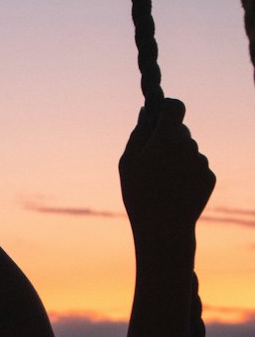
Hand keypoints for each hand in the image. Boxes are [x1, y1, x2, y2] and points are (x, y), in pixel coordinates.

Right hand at [119, 98, 214, 245]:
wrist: (164, 229)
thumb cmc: (139, 195)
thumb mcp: (127, 164)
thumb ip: (137, 134)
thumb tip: (145, 112)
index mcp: (167, 139)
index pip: (176, 107)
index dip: (168, 109)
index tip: (160, 117)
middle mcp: (189, 147)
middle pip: (181, 131)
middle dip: (169, 138)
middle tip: (154, 159)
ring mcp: (201, 162)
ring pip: (190, 149)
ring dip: (178, 157)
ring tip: (163, 181)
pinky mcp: (210, 177)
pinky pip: (197, 166)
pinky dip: (187, 172)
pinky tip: (175, 189)